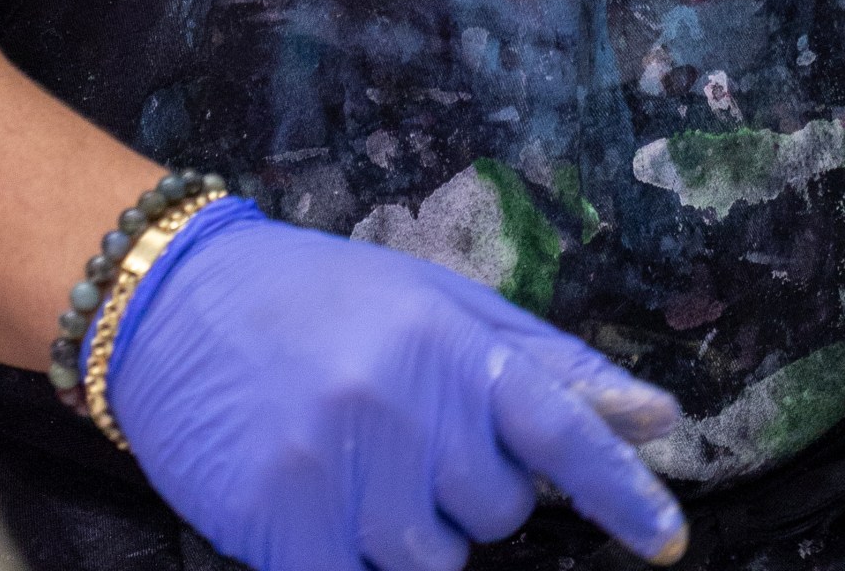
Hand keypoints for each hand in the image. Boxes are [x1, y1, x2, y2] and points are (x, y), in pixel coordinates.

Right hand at [100, 200, 690, 570]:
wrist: (175, 304)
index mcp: (448, 341)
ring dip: (406, 534)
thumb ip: (545, 365)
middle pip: (497, 512)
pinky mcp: (283, 525)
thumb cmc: (321, 301)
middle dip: (466, 492)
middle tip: (403, 434)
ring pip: (432, 564)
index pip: (558, 423)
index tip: (669, 538)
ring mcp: (341, 468)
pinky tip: (321, 514)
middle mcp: (402, 402)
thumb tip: (657, 416)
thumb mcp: (436, 304)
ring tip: (352, 461)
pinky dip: (352, 564)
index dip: (620, 487)